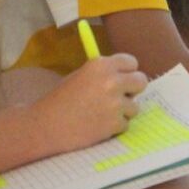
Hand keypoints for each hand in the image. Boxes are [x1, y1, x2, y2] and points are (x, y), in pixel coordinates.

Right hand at [31, 54, 147, 152]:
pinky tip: (98, 126)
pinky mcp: (115, 123)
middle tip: (122, 96)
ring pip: (135, 106)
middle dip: (133, 89)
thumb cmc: (60, 100)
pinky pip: (125, 124)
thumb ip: (102, 74)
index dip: (127, 71)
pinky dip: (115, 127)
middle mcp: (111, 81)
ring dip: (123, 111)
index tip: (123, 78)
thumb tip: (124, 75)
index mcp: (101, 65)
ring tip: (102, 114)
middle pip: (141, 81)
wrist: (47, 125)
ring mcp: (115, 103)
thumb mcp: (80, 76)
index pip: (131, 62)